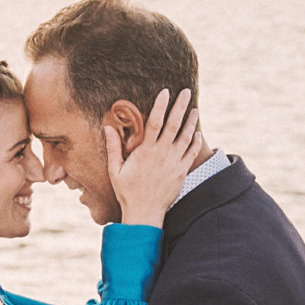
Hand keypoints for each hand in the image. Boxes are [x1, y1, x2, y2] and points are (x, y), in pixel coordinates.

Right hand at [109, 88, 202, 227]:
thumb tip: (107, 127)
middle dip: (180, 106)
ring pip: (186, 137)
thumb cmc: (127, 192)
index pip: (155, 122)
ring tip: (194, 108)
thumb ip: (114, 148)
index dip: (161, 105)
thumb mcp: (115, 170)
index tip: (165, 92)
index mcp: (146, 151)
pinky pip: (191, 153)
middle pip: (174, 124)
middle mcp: (162, 154)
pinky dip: (195, 141)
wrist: (145, 213)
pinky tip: (197, 132)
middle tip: (186, 91)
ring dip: (191, 121)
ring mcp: (174, 163)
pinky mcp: (181, 172)